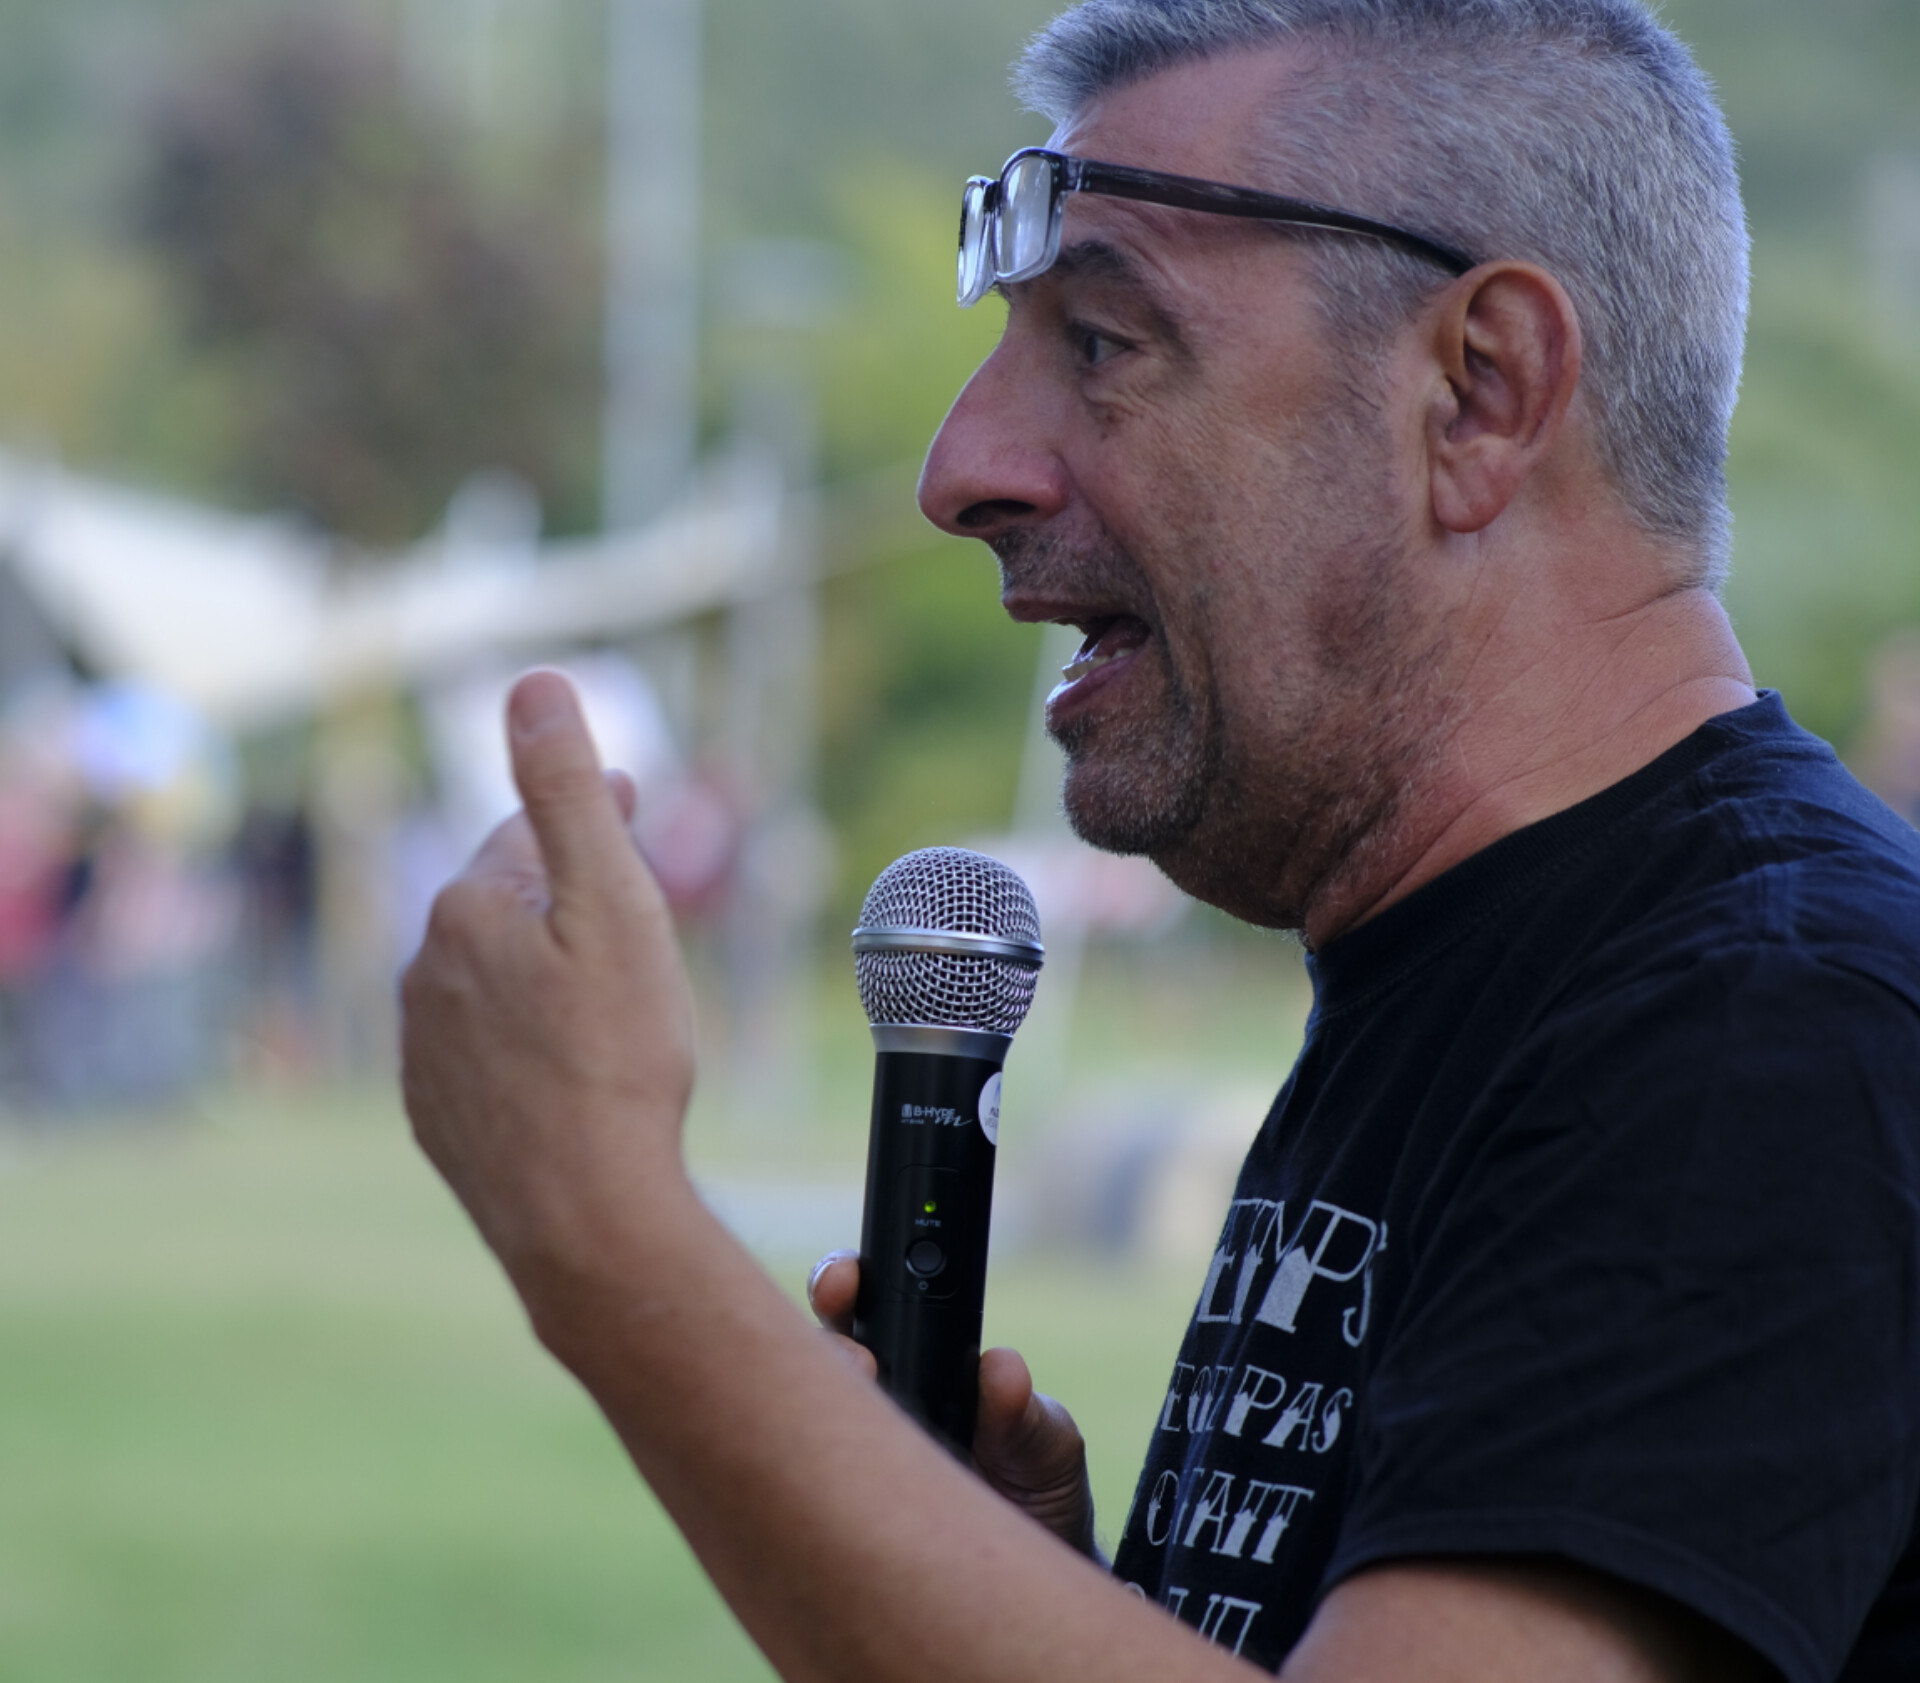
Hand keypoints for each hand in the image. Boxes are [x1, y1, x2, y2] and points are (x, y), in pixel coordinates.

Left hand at [400, 670, 698, 1327]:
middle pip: (506, 905)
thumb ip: (567, 790)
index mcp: (468, 908)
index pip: (528, 835)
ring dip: (536, 967)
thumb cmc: (614, 1056)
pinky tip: (562, 1061)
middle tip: (622, 891)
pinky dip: (520, 1037)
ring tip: (598, 984)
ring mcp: (425, 1049)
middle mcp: (427, 972)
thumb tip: (534, 685)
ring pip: (490, 980)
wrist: (583, 1212)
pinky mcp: (437, 1113)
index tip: (627, 798)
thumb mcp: (612, 903)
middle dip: (558, 889)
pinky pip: (482, 1049)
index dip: (585, 814)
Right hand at [807, 1250, 1100, 1559]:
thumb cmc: (1037, 1494)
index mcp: (920, 1361)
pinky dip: (814, 1480)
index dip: (846, 1280)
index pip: (866, 1303)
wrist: (1034, 1580)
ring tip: (868, 1412)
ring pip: (801, 1416)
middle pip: (812, 1350)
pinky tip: (851, 1485)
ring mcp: (848, 1457)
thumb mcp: (1046, 1446)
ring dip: (819, 1408)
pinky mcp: (835, 1514)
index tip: (850, 1279)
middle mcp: (875, 1401)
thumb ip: (1026, 1412)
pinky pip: (805, 1486)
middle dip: (824, 1338)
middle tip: (862, 1360)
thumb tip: (1002, 1369)